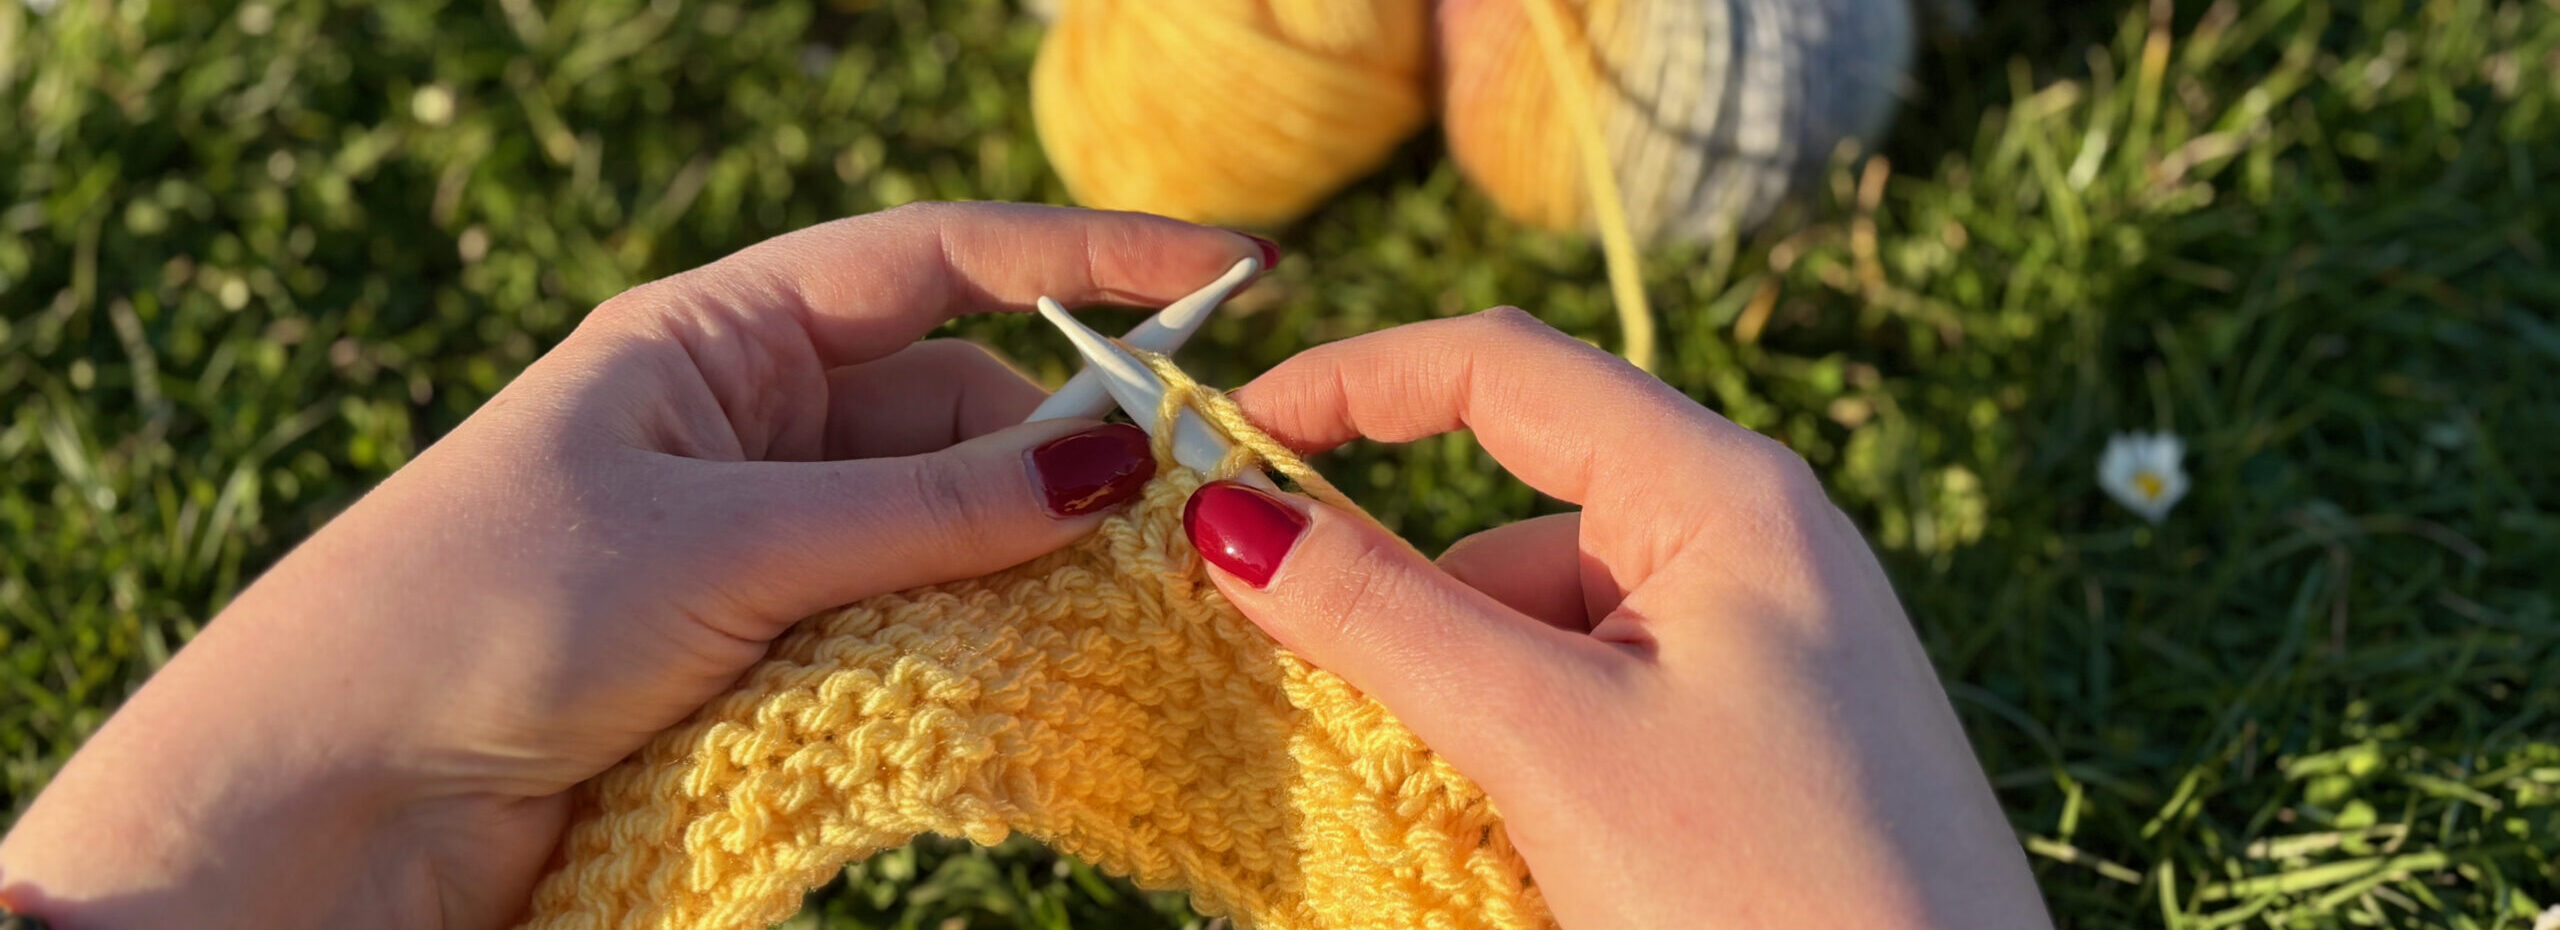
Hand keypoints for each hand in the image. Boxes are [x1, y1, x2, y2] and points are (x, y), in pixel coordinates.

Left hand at [0, 203, 1269, 928]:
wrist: (328, 802)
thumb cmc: (483, 613)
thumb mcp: (726, 542)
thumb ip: (932, 509)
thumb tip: (1119, 463)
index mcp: (717, 338)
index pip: (938, 262)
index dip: (1089, 255)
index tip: (1231, 272)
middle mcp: (747, 426)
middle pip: (961, 407)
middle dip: (1067, 453)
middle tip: (1176, 520)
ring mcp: (757, 544)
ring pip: (946, 527)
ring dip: (1021, 564)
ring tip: (1107, 611)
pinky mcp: (758, 652)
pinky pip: (906, 621)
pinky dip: (968, 642)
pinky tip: (1019, 672)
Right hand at [1183, 309, 2053, 928]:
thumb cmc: (1774, 893)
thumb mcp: (1551, 741)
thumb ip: (1385, 616)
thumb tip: (1231, 520)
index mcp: (1724, 492)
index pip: (1501, 370)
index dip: (1349, 383)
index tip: (1222, 443)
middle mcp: (1752, 543)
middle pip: (1512, 516)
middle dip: (1402, 594)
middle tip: (1296, 678)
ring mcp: (1762, 647)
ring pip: (1546, 627)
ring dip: (1462, 699)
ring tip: (1458, 819)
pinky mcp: (1759, 740)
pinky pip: (1597, 702)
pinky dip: (1526, 752)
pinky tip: (1520, 851)